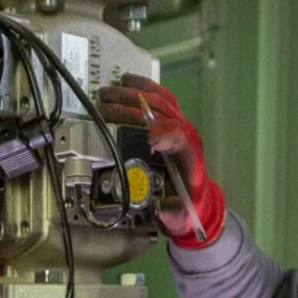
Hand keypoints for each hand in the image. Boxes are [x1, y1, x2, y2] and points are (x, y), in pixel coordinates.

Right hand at [97, 74, 224, 246]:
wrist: (194, 197)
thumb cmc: (185, 206)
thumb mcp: (179, 216)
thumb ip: (173, 213)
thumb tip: (164, 206)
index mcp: (190, 158)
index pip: (181, 138)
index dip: (166, 135)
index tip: (147, 139)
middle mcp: (187, 136)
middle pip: (162, 113)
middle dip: (132, 108)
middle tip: (103, 107)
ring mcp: (180, 124)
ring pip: (160, 100)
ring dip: (133, 93)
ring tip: (108, 91)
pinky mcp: (173, 120)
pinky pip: (161, 97)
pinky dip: (144, 86)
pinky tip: (126, 80)